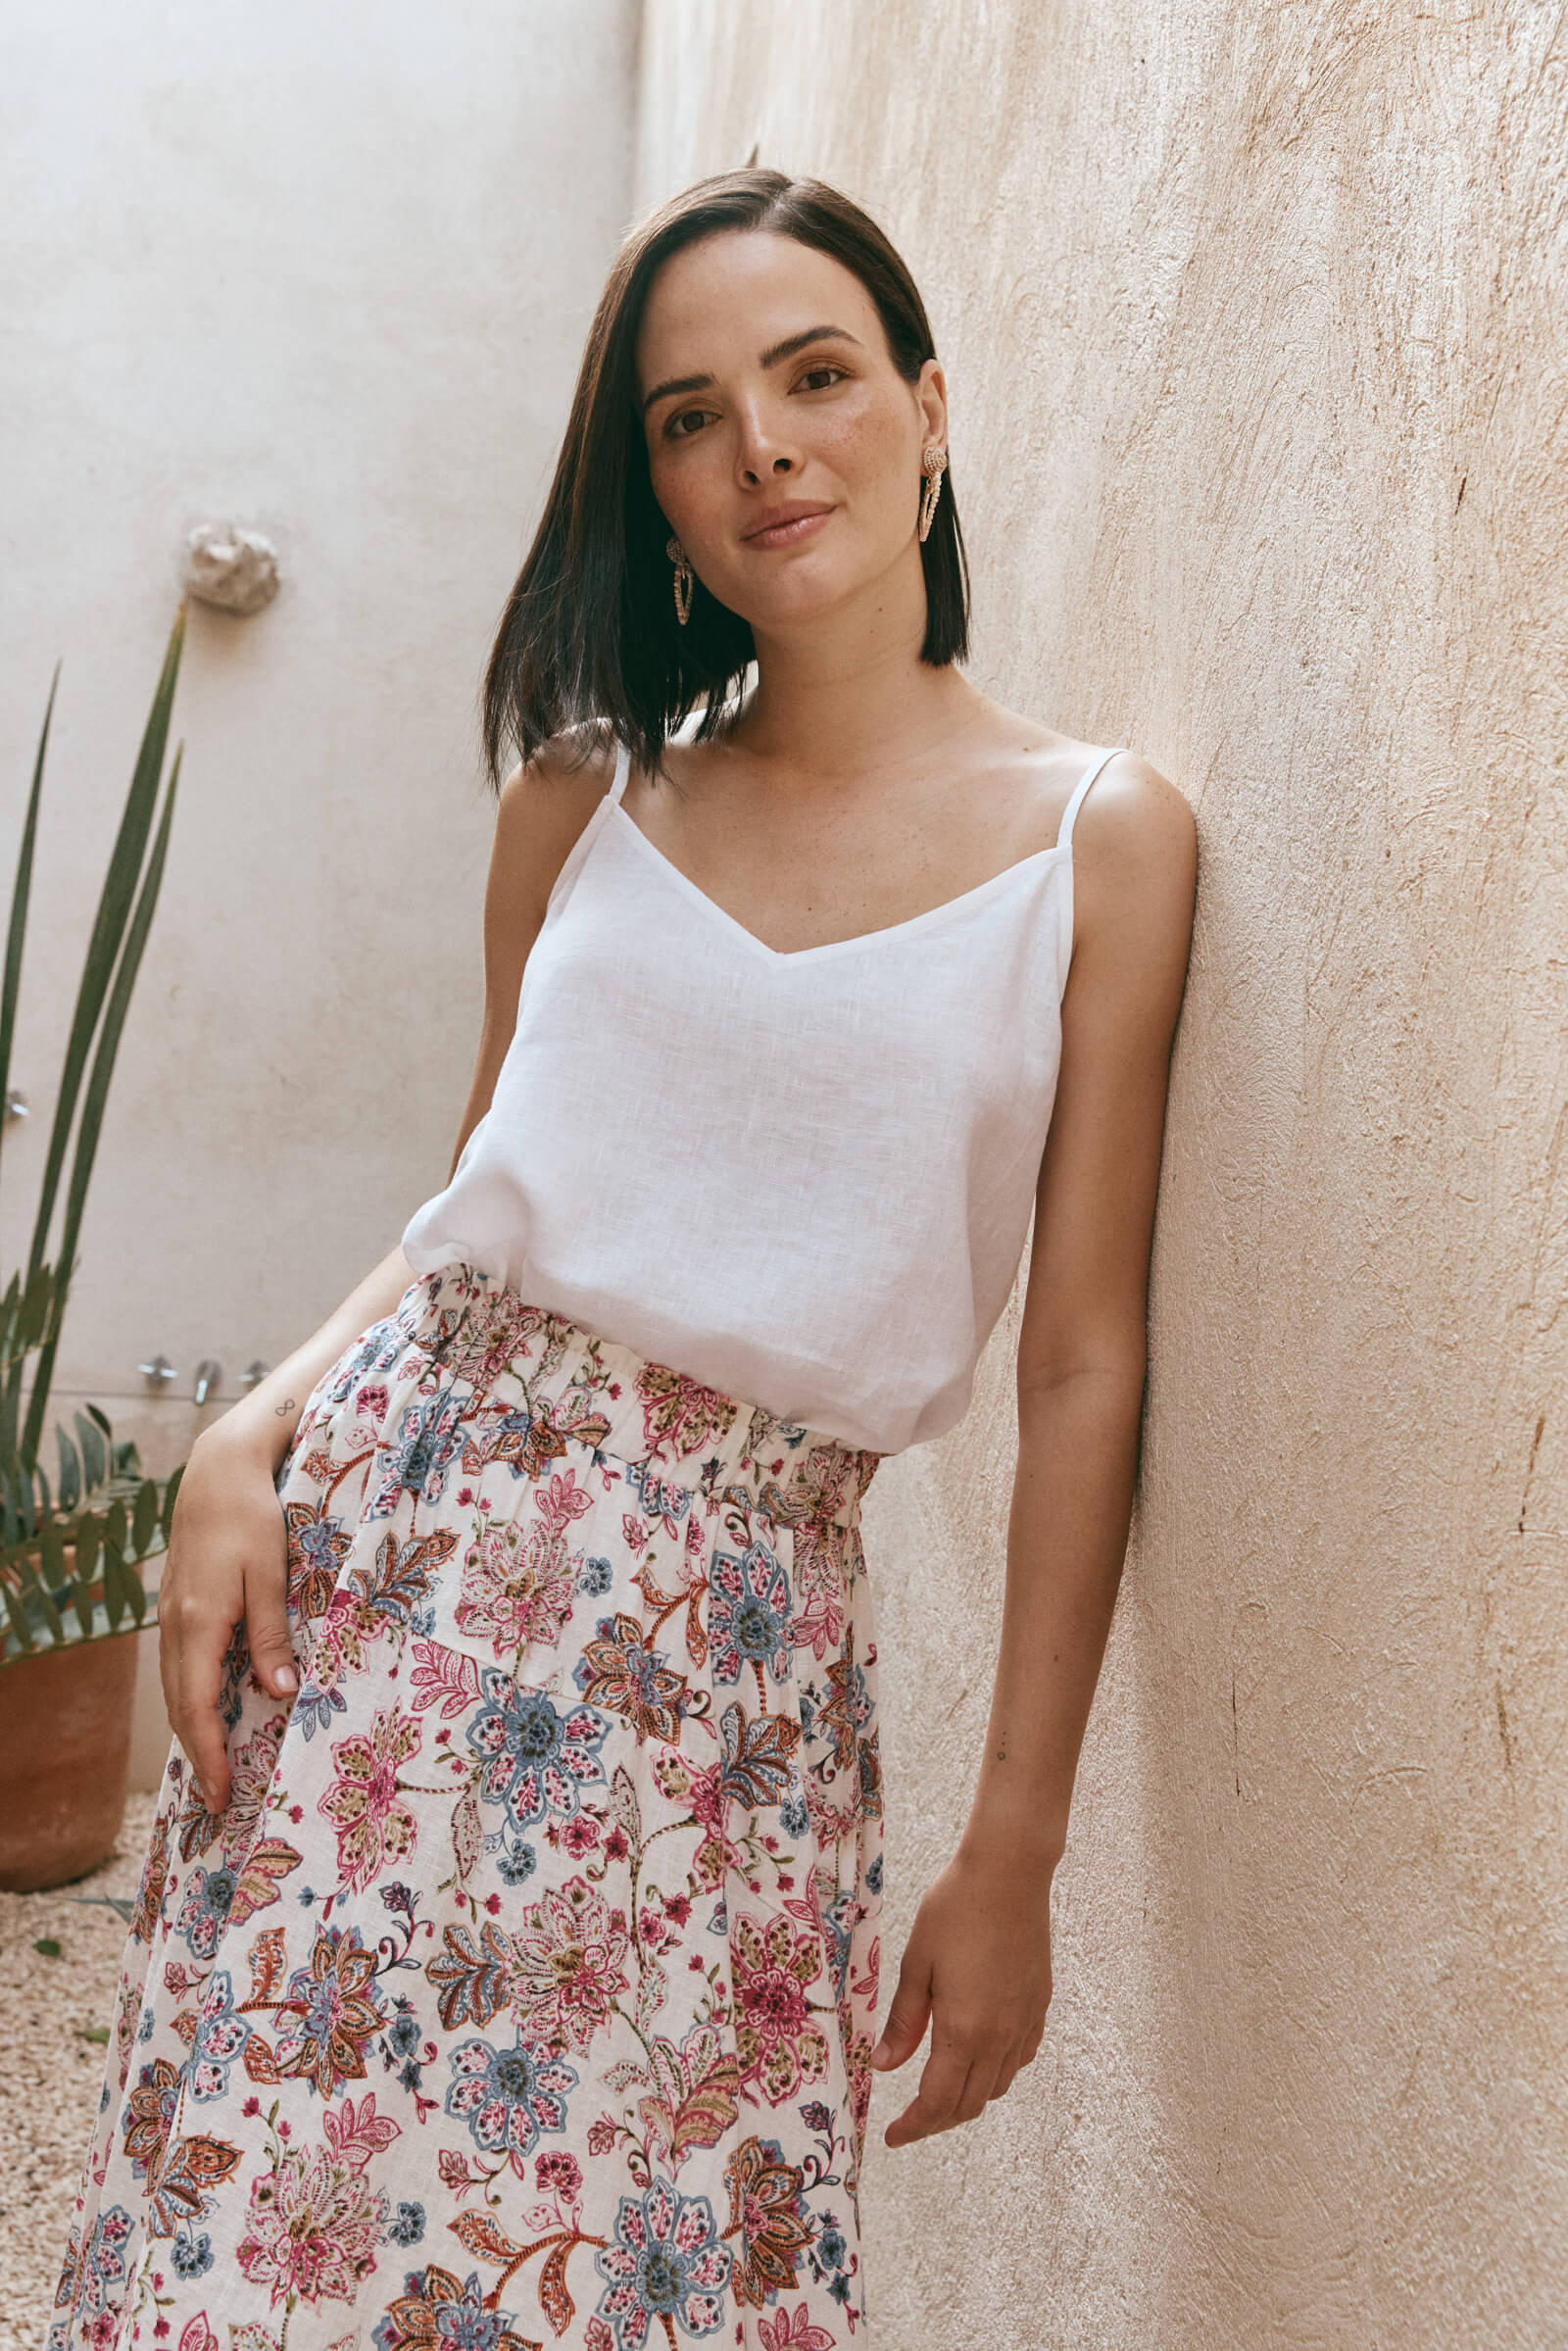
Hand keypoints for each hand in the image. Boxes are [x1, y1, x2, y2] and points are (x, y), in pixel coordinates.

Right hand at [157, 1422, 298, 1812]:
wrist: (219, 1470)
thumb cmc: (252, 1516)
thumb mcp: (271, 1574)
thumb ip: (272, 1635)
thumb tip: (279, 1694)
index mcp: (199, 1623)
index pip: (196, 1707)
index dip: (207, 1754)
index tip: (219, 1793)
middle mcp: (175, 1625)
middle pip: (179, 1706)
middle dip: (197, 1754)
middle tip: (217, 1799)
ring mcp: (170, 1614)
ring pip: (174, 1687)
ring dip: (191, 1728)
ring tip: (212, 1765)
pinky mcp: (176, 1604)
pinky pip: (177, 1665)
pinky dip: (188, 1697)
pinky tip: (205, 1709)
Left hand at [869, 1842, 1053, 2146]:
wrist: (1009, 1872)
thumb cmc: (955, 1909)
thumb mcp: (917, 1963)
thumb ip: (904, 2020)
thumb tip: (884, 2065)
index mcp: (965, 2031)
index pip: (939, 2102)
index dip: (914, 2126)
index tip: (893, 2136)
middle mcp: (1001, 2037)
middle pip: (970, 2104)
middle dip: (937, 2120)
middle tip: (909, 2120)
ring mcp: (1025, 2022)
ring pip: (997, 2085)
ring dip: (967, 2098)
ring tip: (938, 2089)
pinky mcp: (1039, 2004)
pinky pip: (1020, 2058)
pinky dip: (996, 2072)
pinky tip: (978, 2056)